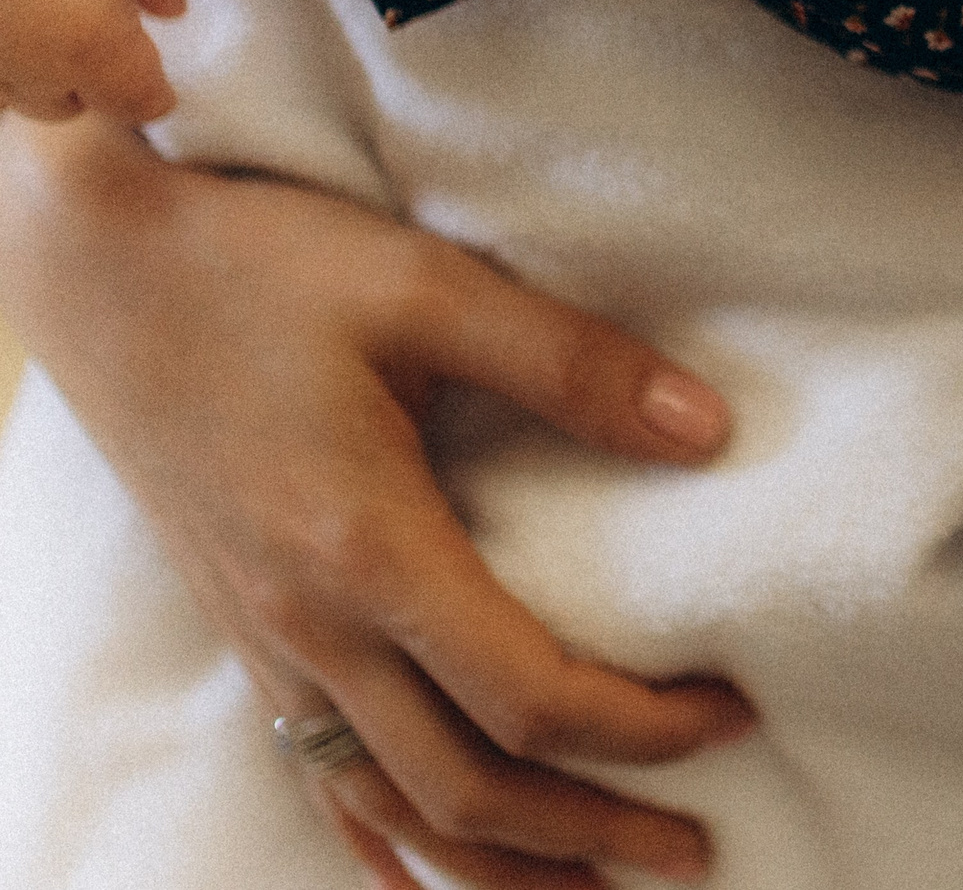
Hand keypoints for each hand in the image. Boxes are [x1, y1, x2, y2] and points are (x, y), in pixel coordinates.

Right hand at [0, 0, 182, 120]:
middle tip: (93, 32)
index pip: (139, 103)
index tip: (153, 67)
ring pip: (13, 97)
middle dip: (87, 79)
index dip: (153, 88)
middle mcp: (30, 69)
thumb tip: (169, 11)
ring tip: (39, 23)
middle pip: (69, 105)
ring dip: (32, 73)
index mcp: (95, 49)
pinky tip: (6, 13)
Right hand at [0, 116, 753, 887]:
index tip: (733, 712)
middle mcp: (311, 624)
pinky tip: (416, 876)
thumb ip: (571, 363)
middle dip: (591, 833)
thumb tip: (709, 431)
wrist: (96, 266)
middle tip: (696, 848)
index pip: (531, 698)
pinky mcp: (242, 628)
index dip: (645, 728)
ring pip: (387, 807)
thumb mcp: (427, 286)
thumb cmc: (261, 265)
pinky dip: (380, 840)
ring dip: (497, 862)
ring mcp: (267, 640)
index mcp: (368, 550)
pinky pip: (313, 774)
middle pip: (467, 789)